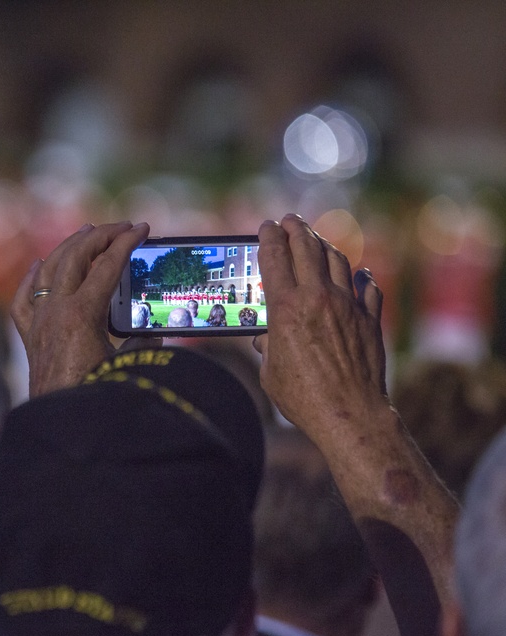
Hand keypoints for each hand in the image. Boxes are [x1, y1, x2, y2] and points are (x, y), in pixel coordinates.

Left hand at [12, 222, 149, 395]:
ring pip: (49, 270)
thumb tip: (150, 330)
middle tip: (121, 227)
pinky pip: (24, 298)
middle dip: (100, 236)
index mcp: (81, 314)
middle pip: (76, 258)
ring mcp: (38, 322)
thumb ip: (143, 340)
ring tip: (87, 231)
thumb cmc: (98, 397)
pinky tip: (39, 265)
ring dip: (70, 247)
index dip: (126, 243)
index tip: (142, 229)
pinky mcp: (29, 337)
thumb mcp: (129, 365)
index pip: (107, 266)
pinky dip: (33, 277)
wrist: (63, 426)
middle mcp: (55, 312)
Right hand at [253, 214, 388, 442]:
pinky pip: (368, 287)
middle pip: (306, 248)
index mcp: (285, 309)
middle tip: (290, 220)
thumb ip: (268, 347)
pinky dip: (360, 276)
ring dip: (324, 245)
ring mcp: (347, 306)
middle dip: (295, 229)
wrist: (349, 413)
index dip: (268, 237)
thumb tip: (266, 339)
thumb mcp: (270, 370)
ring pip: (337, 260)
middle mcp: (317, 299)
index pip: (274, 258)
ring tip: (316, 240)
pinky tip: (358, 274)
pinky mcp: (369, 319)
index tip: (266, 227)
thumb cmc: (302, 397)